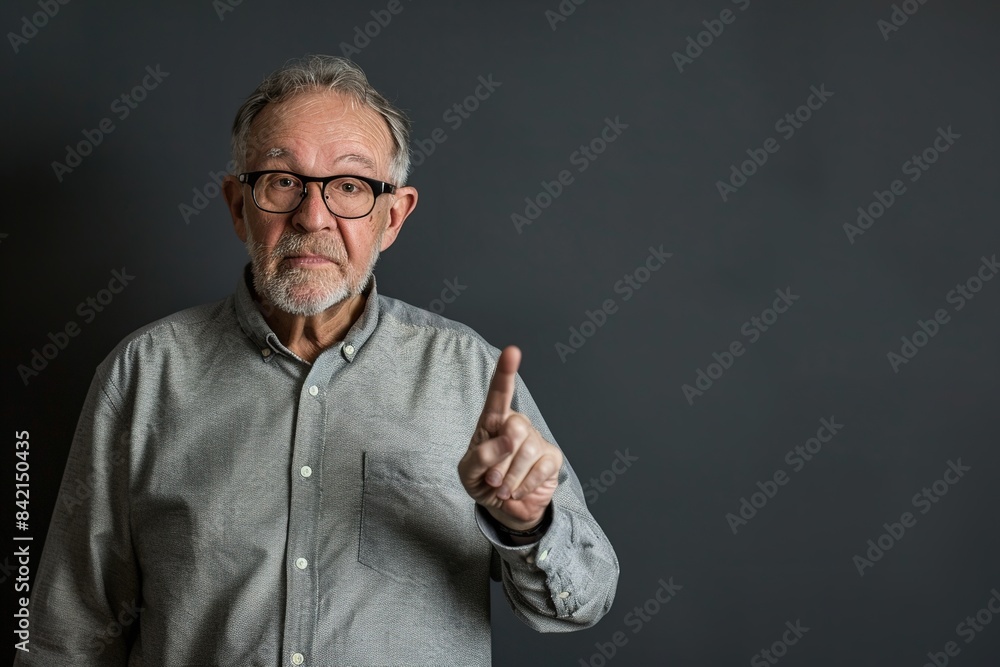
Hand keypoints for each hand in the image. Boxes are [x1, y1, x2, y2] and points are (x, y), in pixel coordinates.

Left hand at [458, 346, 562, 531]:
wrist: (505, 507)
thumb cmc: (483, 482)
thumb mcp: (468, 474)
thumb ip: (480, 457)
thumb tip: (508, 440)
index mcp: (492, 422)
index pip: (498, 394)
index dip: (506, 372)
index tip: (512, 352)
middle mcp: (516, 425)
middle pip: (514, 428)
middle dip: (499, 461)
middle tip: (492, 480)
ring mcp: (536, 439)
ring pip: (527, 450)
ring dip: (510, 478)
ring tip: (503, 489)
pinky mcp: (552, 457)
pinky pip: (541, 468)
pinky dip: (524, 486)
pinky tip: (517, 491)